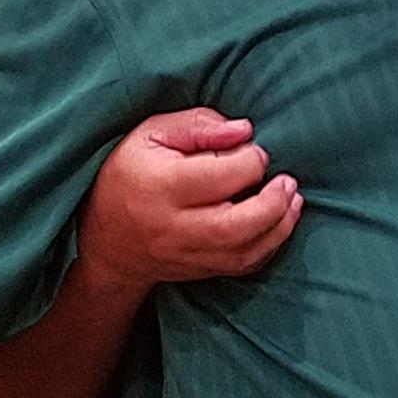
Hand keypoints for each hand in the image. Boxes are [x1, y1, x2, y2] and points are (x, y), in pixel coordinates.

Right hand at [80, 107, 300, 292]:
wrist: (104, 240)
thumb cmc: (128, 173)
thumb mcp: (150, 135)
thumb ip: (197, 125)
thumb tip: (244, 131)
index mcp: (161, 185)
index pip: (220, 176)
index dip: (249, 160)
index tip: (253, 149)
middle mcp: (174, 226)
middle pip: (237, 225)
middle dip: (274, 203)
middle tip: (288, 182)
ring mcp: (186, 255)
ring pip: (244, 252)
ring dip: (279, 228)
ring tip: (293, 201)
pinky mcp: (198, 272)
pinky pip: (241, 267)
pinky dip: (267, 247)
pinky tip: (278, 225)